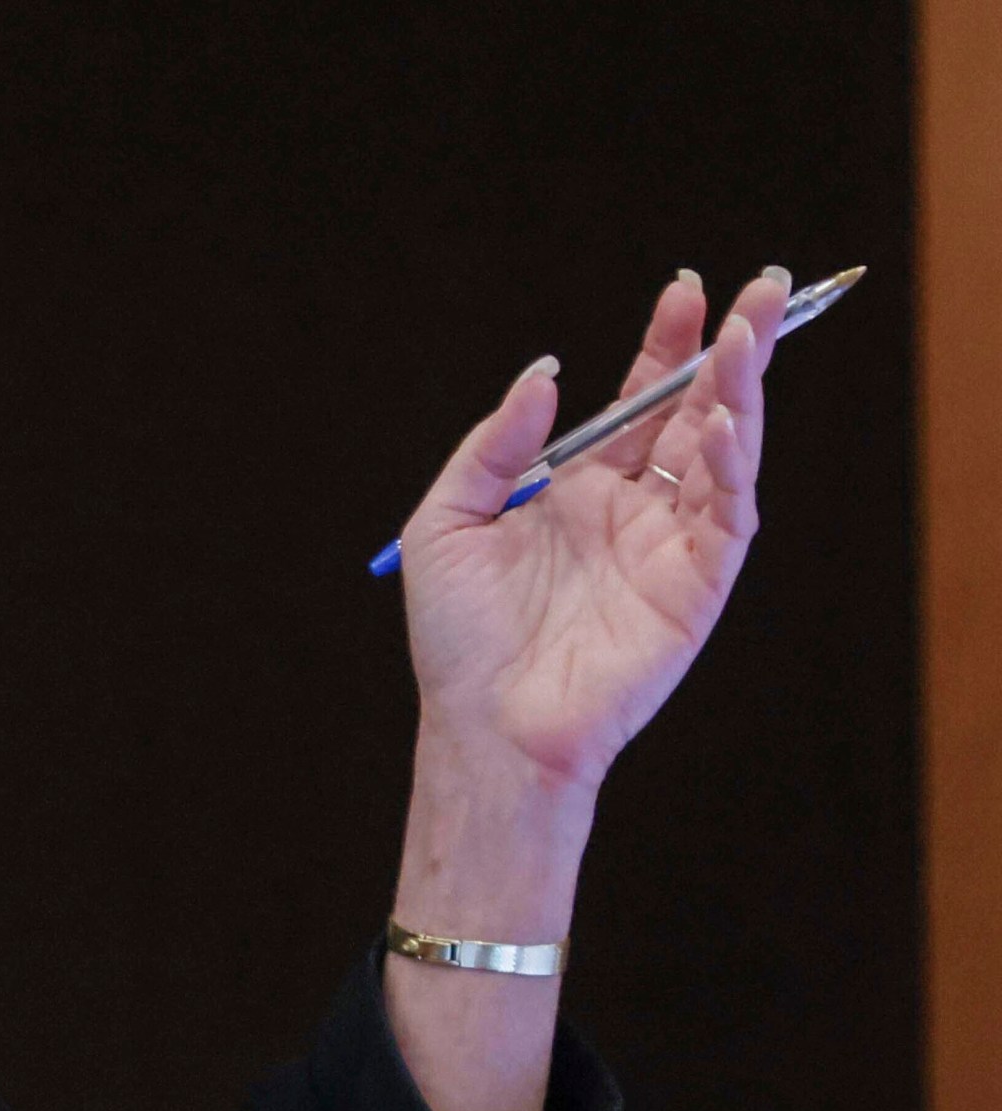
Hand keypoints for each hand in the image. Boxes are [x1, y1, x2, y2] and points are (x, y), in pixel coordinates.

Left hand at [382, 271, 791, 1110]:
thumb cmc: (457, 636)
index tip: (681, 289)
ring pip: (724, 452)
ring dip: (742, 390)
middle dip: (729, 349)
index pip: (636, 402)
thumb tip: (547, 371)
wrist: (482, 723)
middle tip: (762, 286)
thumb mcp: (448, 518)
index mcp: (577, 489)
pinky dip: (733, 465)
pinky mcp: (695, 587)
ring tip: (749, 331)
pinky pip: (728, 515)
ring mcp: (668, 546)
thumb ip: (498, 443)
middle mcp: (631, 510)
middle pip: (696, 412)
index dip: (662, 345)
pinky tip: (726, 420)